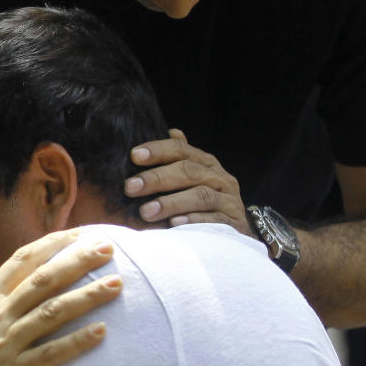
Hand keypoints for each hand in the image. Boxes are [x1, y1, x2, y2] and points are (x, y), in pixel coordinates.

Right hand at [0, 229, 121, 365]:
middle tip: (108, 249)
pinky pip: (50, 355)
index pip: (21, 262)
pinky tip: (101, 333)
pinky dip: (76, 343)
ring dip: (88, 297)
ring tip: (116, 285)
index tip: (76, 234)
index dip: (51, 245)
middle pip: (45, 280)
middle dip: (79, 261)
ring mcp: (5, 345)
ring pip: (53, 313)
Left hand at [125, 128, 249, 233]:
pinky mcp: (233, 224)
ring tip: (145, 211)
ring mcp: (229, 202)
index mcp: (206, 164)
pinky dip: (193, 221)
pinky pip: (213, 221)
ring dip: (171, 203)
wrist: (235, 233)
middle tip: (130, 187)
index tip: (134, 155)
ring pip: (201, 196)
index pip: (181, 150)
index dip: (158, 150)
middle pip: (189, 172)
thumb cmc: (203, 205)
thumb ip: (181, 159)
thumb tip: (172, 131)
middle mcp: (220, 178)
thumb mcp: (192, 180)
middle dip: (157, 178)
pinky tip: (173, 225)